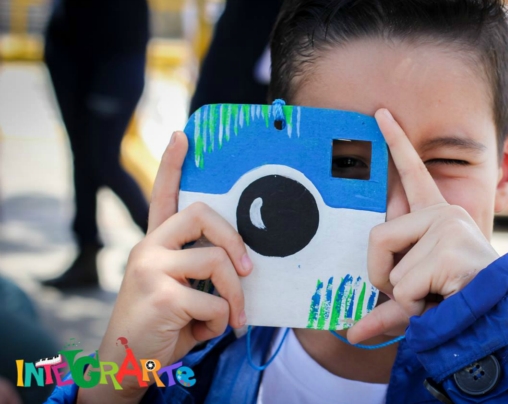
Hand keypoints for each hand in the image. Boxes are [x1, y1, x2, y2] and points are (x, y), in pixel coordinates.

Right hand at [79, 132, 251, 402]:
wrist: (128, 365)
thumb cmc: (164, 326)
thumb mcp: (182, 291)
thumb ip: (200, 270)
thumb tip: (243, 262)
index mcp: (155, 245)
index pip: (162, 195)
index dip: (173, 165)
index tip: (183, 136)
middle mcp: (147, 248)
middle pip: (201, 214)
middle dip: (234, 240)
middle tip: (248, 269)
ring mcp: (150, 267)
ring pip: (217, 262)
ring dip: (235, 297)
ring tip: (232, 319)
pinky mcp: (160, 293)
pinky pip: (215, 301)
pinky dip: (221, 322)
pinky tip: (203, 331)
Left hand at [347, 109, 499, 343]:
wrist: (502, 320)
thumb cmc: (459, 304)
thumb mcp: (418, 299)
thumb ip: (385, 309)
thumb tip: (349, 333)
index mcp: (438, 216)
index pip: (413, 174)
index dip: (396, 143)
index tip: (380, 113)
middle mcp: (444, 213)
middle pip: (377, 237)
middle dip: (381, 275)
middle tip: (412, 292)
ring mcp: (448, 227)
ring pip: (390, 268)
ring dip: (406, 296)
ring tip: (438, 297)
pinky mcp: (449, 246)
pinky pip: (405, 284)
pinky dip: (416, 305)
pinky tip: (445, 298)